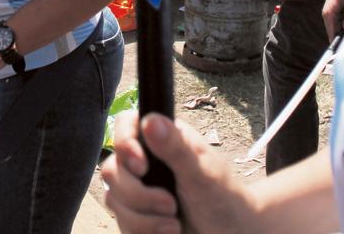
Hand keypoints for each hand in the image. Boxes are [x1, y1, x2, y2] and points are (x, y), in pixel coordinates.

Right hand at [103, 112, 258, 233]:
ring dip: (143, 219)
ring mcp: (138, 188)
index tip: (142, 168)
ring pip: (113, 199)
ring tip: (174, 224)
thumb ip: (175, 148)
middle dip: (139, 195)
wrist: (232, 233)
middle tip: (170, 205)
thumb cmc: (224, 198)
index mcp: (161, 138)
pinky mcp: (136, 214)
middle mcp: (145, 160)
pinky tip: (167, 232)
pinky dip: (142, 231)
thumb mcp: (201, 173)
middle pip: (112, 169)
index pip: (124, 125)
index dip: (124, 145)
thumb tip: (151, 121)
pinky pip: (121, 222)